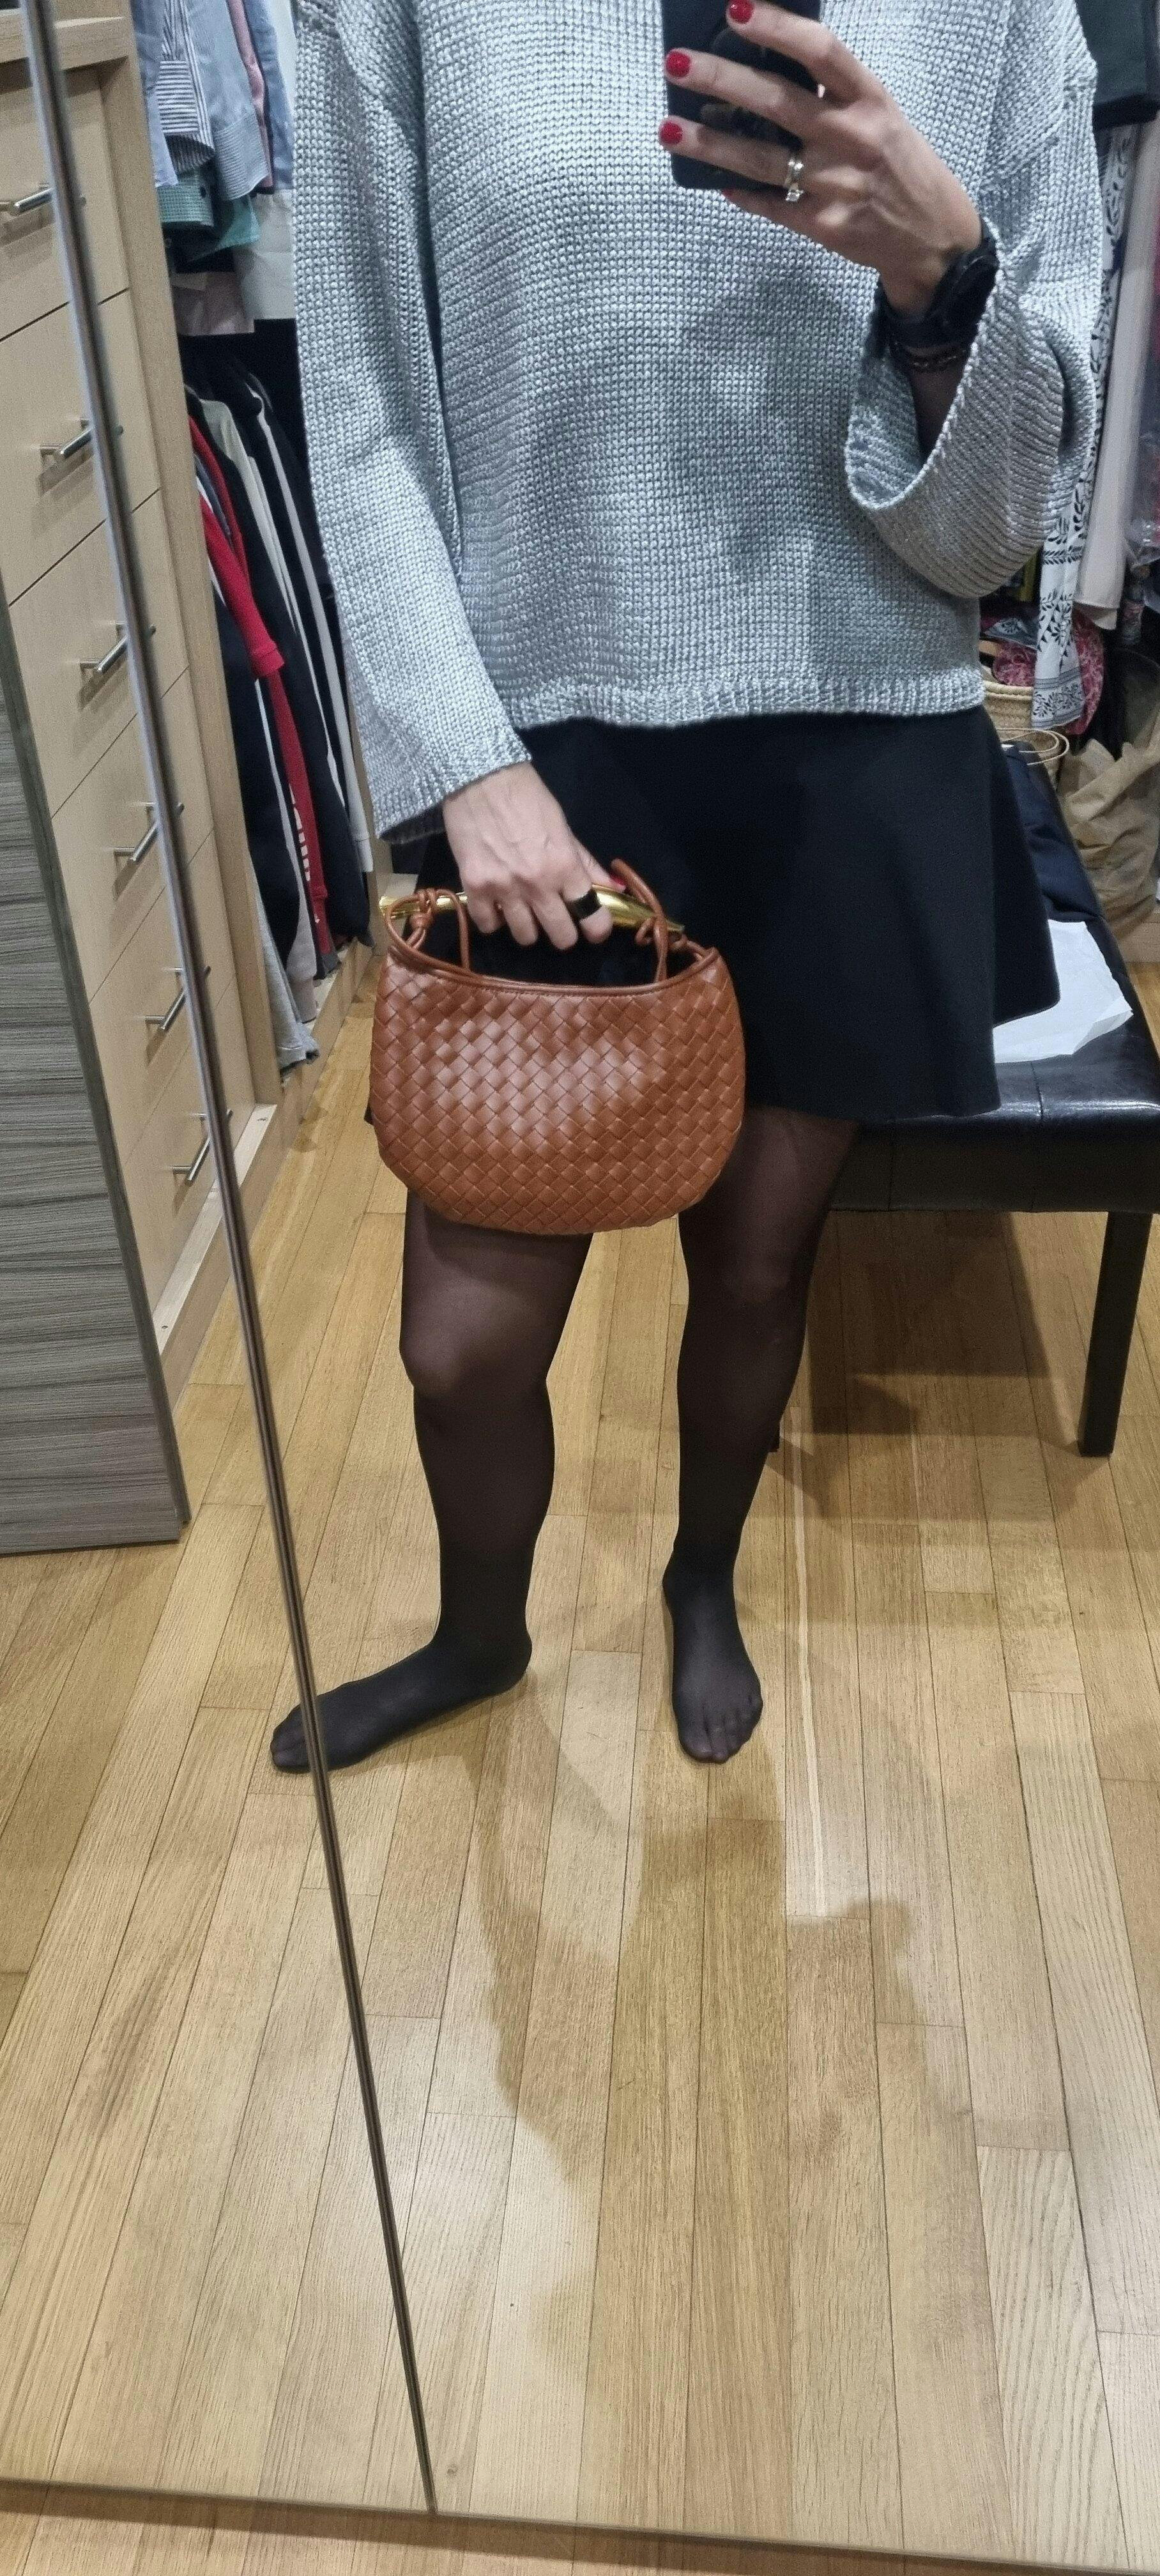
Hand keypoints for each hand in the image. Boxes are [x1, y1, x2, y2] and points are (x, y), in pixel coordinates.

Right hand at [442, 761, 615, 948]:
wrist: (479, 777)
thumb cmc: (526, 798)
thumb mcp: (563, 828)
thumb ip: (585, 864)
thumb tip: (614, 889)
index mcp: (565, 866)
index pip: (593, 917)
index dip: (597, 928)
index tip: (593, 927)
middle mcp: (537, 884)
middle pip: (560, 937)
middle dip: (563, 932)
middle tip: (557, 919)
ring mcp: (504, 889)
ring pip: (525, 937)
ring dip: (528, 926)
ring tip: (524, 909)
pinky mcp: (474, 887)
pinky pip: (489, 926)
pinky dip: (494, 919)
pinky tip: (497, 904)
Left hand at [660, 0, 981, 315]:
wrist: (932, 236)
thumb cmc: (896, 162)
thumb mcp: (878, 112)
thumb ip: (831, 92)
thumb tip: (763, 64)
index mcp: (870, 99)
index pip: (821, 52)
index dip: (776, 28)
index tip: (734, 9)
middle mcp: (854, 139)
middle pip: (778, 102)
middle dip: (722, 80)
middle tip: (677, 64)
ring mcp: (838, 186)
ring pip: (763, 160)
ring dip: (710, 143)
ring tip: (668, 128)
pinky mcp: (826, 227)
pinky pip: (771, 204)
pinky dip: (740, 192)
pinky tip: (711, 178)